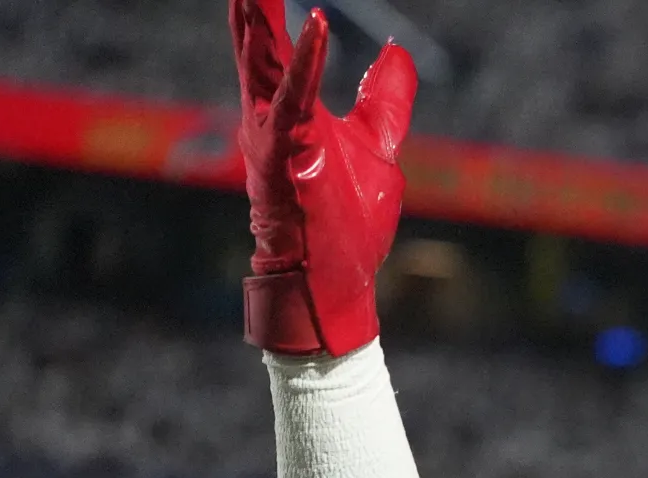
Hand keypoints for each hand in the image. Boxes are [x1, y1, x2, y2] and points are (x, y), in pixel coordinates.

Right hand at [230, 0, 416, 355]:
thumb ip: (384, 100)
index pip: (276, 48)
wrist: (334, 281)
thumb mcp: (377, 148)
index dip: (271, 9)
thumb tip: (395, 50)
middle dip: (252, 2)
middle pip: (257, 43)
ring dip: (259, 12)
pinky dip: (305, 59)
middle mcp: (268, 116)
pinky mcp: (287, 154)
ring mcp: (272, 134)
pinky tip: (316, 20)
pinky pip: (295, 97)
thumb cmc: (347, 223)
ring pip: (262, 59)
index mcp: (286, 112)